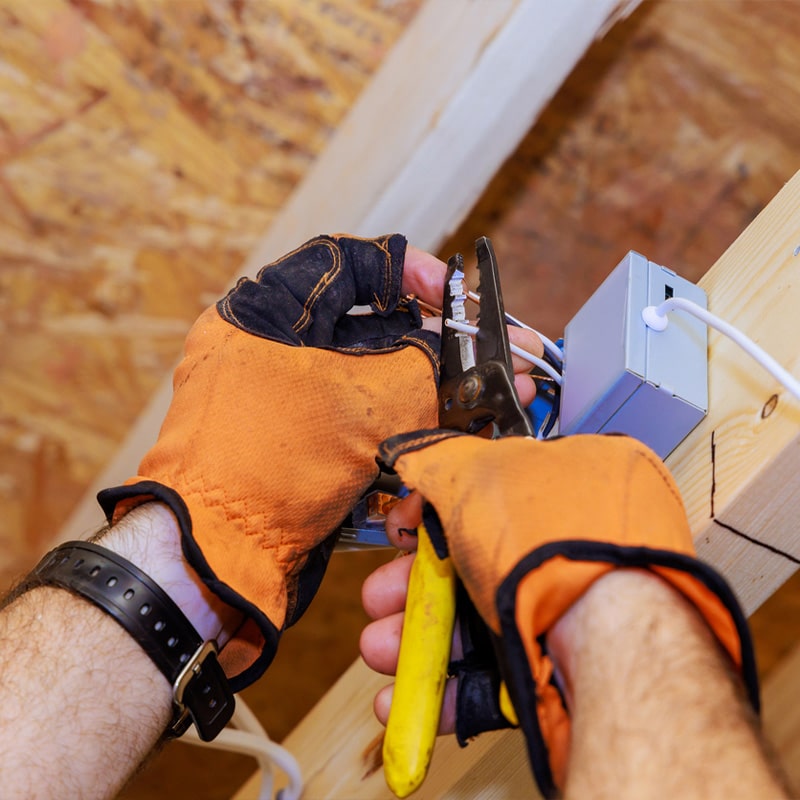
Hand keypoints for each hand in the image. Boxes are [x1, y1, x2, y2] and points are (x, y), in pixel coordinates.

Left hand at [96, 234, 541, 691]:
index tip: (450, 293)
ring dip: (427, 395)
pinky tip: (448, 437)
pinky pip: (361, 427)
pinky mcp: (301, 449)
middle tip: (485, 355)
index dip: (407, 271)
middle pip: (367, 328)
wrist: (214, 563)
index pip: (345, 262)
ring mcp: (284, 403)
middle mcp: (269, 351)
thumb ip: (422, 367)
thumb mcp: (361, 404)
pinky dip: (401, 432)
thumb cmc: (263, 467)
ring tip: (484, 401)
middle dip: (433, 345)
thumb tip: (459, 355)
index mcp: (262, 312)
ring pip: (370, 384)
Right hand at [372, 432, 757, 795]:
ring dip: (415, 641)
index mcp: (570, 482)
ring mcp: (569, 609)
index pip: (486, 492)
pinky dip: (444, 690)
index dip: (432, 512)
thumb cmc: (551, 540)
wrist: (606, 633)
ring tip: (379, 652)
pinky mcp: (561, 668)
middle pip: (472, 564)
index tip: (401, 532)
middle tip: (379, 599)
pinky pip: (494, 676)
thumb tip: (413, 455)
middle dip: (411, 587)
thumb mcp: (476, 473)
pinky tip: (401, 702)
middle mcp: (573, 546)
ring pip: (476, 623)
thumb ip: (438, 461)